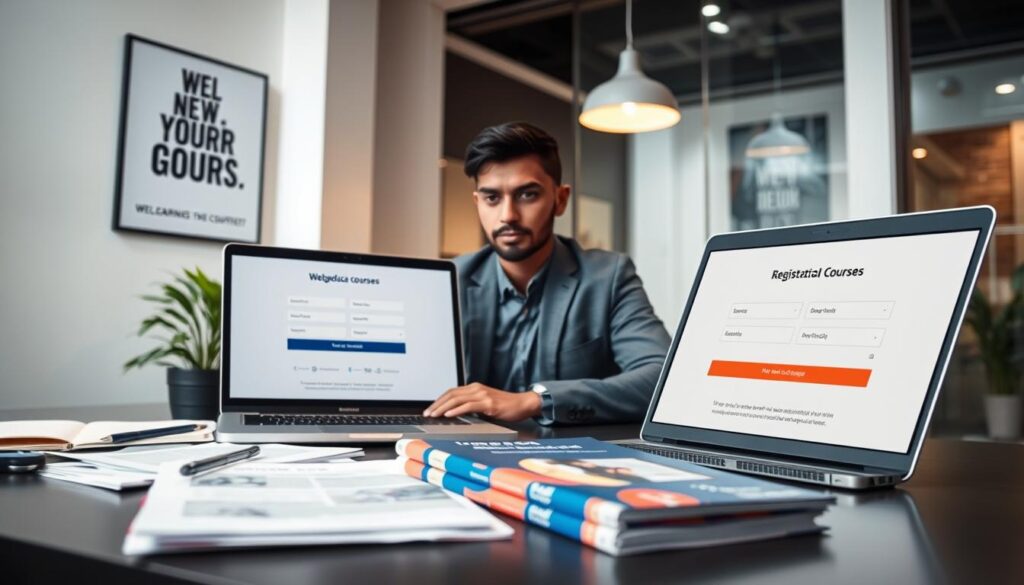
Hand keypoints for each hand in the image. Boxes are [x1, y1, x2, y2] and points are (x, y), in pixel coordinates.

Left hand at [424, 383, 541, 421]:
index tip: (430, 409)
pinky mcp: (488, 404)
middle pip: (451, 394)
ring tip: (434, 415)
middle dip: (437, 404)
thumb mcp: (485, 403)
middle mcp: (477, 389)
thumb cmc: (505, 405)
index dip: (439, 400)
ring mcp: (482, 395)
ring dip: (443, 407)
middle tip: (427, 413)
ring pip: (457, 399)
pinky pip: (469, 406)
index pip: (451, 392)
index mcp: (474, 388)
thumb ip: (472, 404)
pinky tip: (449, 415)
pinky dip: (457, 410)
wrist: (523, 403)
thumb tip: (456, 412)